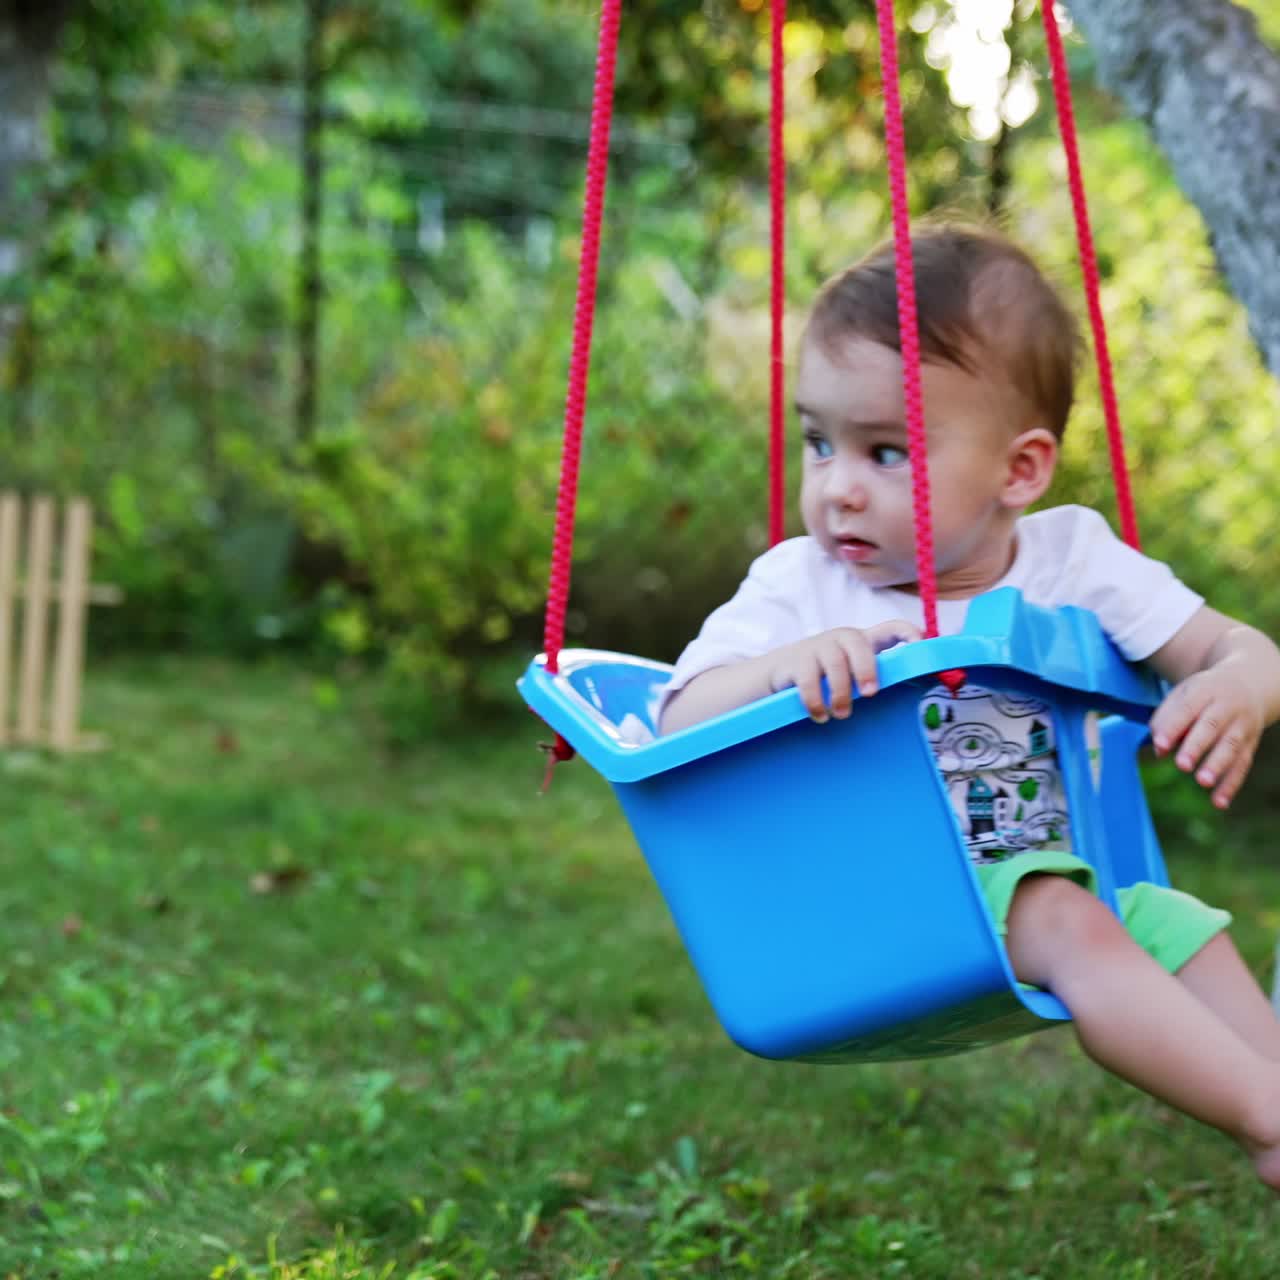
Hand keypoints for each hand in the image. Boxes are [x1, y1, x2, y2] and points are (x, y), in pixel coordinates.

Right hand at [764, 621, 921, 721]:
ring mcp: (817, 647)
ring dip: (840, 693)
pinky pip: (808, 680)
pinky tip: (820, 715)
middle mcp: (841, 639)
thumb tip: (915, 693)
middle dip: (866, 668)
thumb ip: (875, 678)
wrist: (779, 671)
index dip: (908, 634)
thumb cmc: (825, 674)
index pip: (890, 629)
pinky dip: (816, 702)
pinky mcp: (796, 660)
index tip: (921, 646)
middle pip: (858, 645)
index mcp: (862, 641)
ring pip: (834, 664)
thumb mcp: (851, 672)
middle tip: (870, 693)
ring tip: (841, 714)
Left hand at [1150, 662, 1263, 808]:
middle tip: (1181, 765)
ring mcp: (1242, 726)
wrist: (1247, 684)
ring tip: (1202, 781)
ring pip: (1231, 746)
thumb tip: (1158, 750)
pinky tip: (1218, 802)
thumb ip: (1165, 719)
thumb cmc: (1202, 695)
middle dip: (1196, 747)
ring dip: (1217, 766)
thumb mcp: (1182, 695)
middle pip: (1211, 727)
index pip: (1187, 708)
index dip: (1173, 727)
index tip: (1159, 745)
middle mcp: (1227, 707)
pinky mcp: (1250, 744)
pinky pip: (1242, 765)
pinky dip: (1231, 785)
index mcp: (1204, 690)